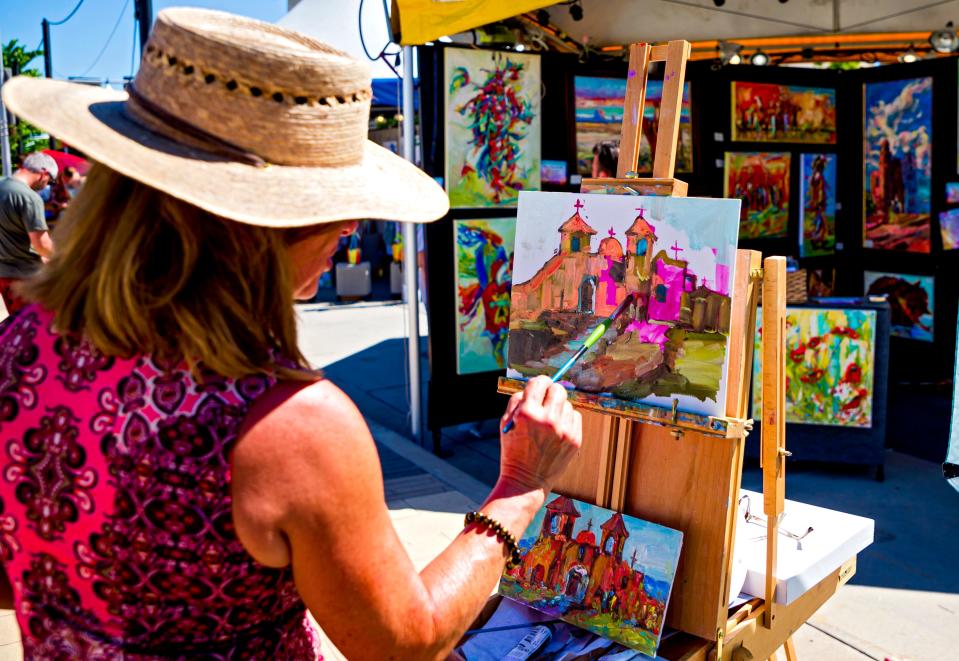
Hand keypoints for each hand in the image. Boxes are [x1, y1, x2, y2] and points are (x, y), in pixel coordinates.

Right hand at [499, 376, 581, 493]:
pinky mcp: (575, 440)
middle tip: (546, 401)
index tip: (540, 386)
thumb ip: (518, 399)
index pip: (540, 382)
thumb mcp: (506, 422)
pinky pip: (575, 417)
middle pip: (558, 389)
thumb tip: (536, 385)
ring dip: (558, 408)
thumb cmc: (513, 450)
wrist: (526, 481)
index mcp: (527, 414)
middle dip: (551, 392)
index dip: (539, 382)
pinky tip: (557, 430)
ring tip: (549, 422)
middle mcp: (547, 420)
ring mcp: (563, 431)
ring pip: (567, 404)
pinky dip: (567, 420)